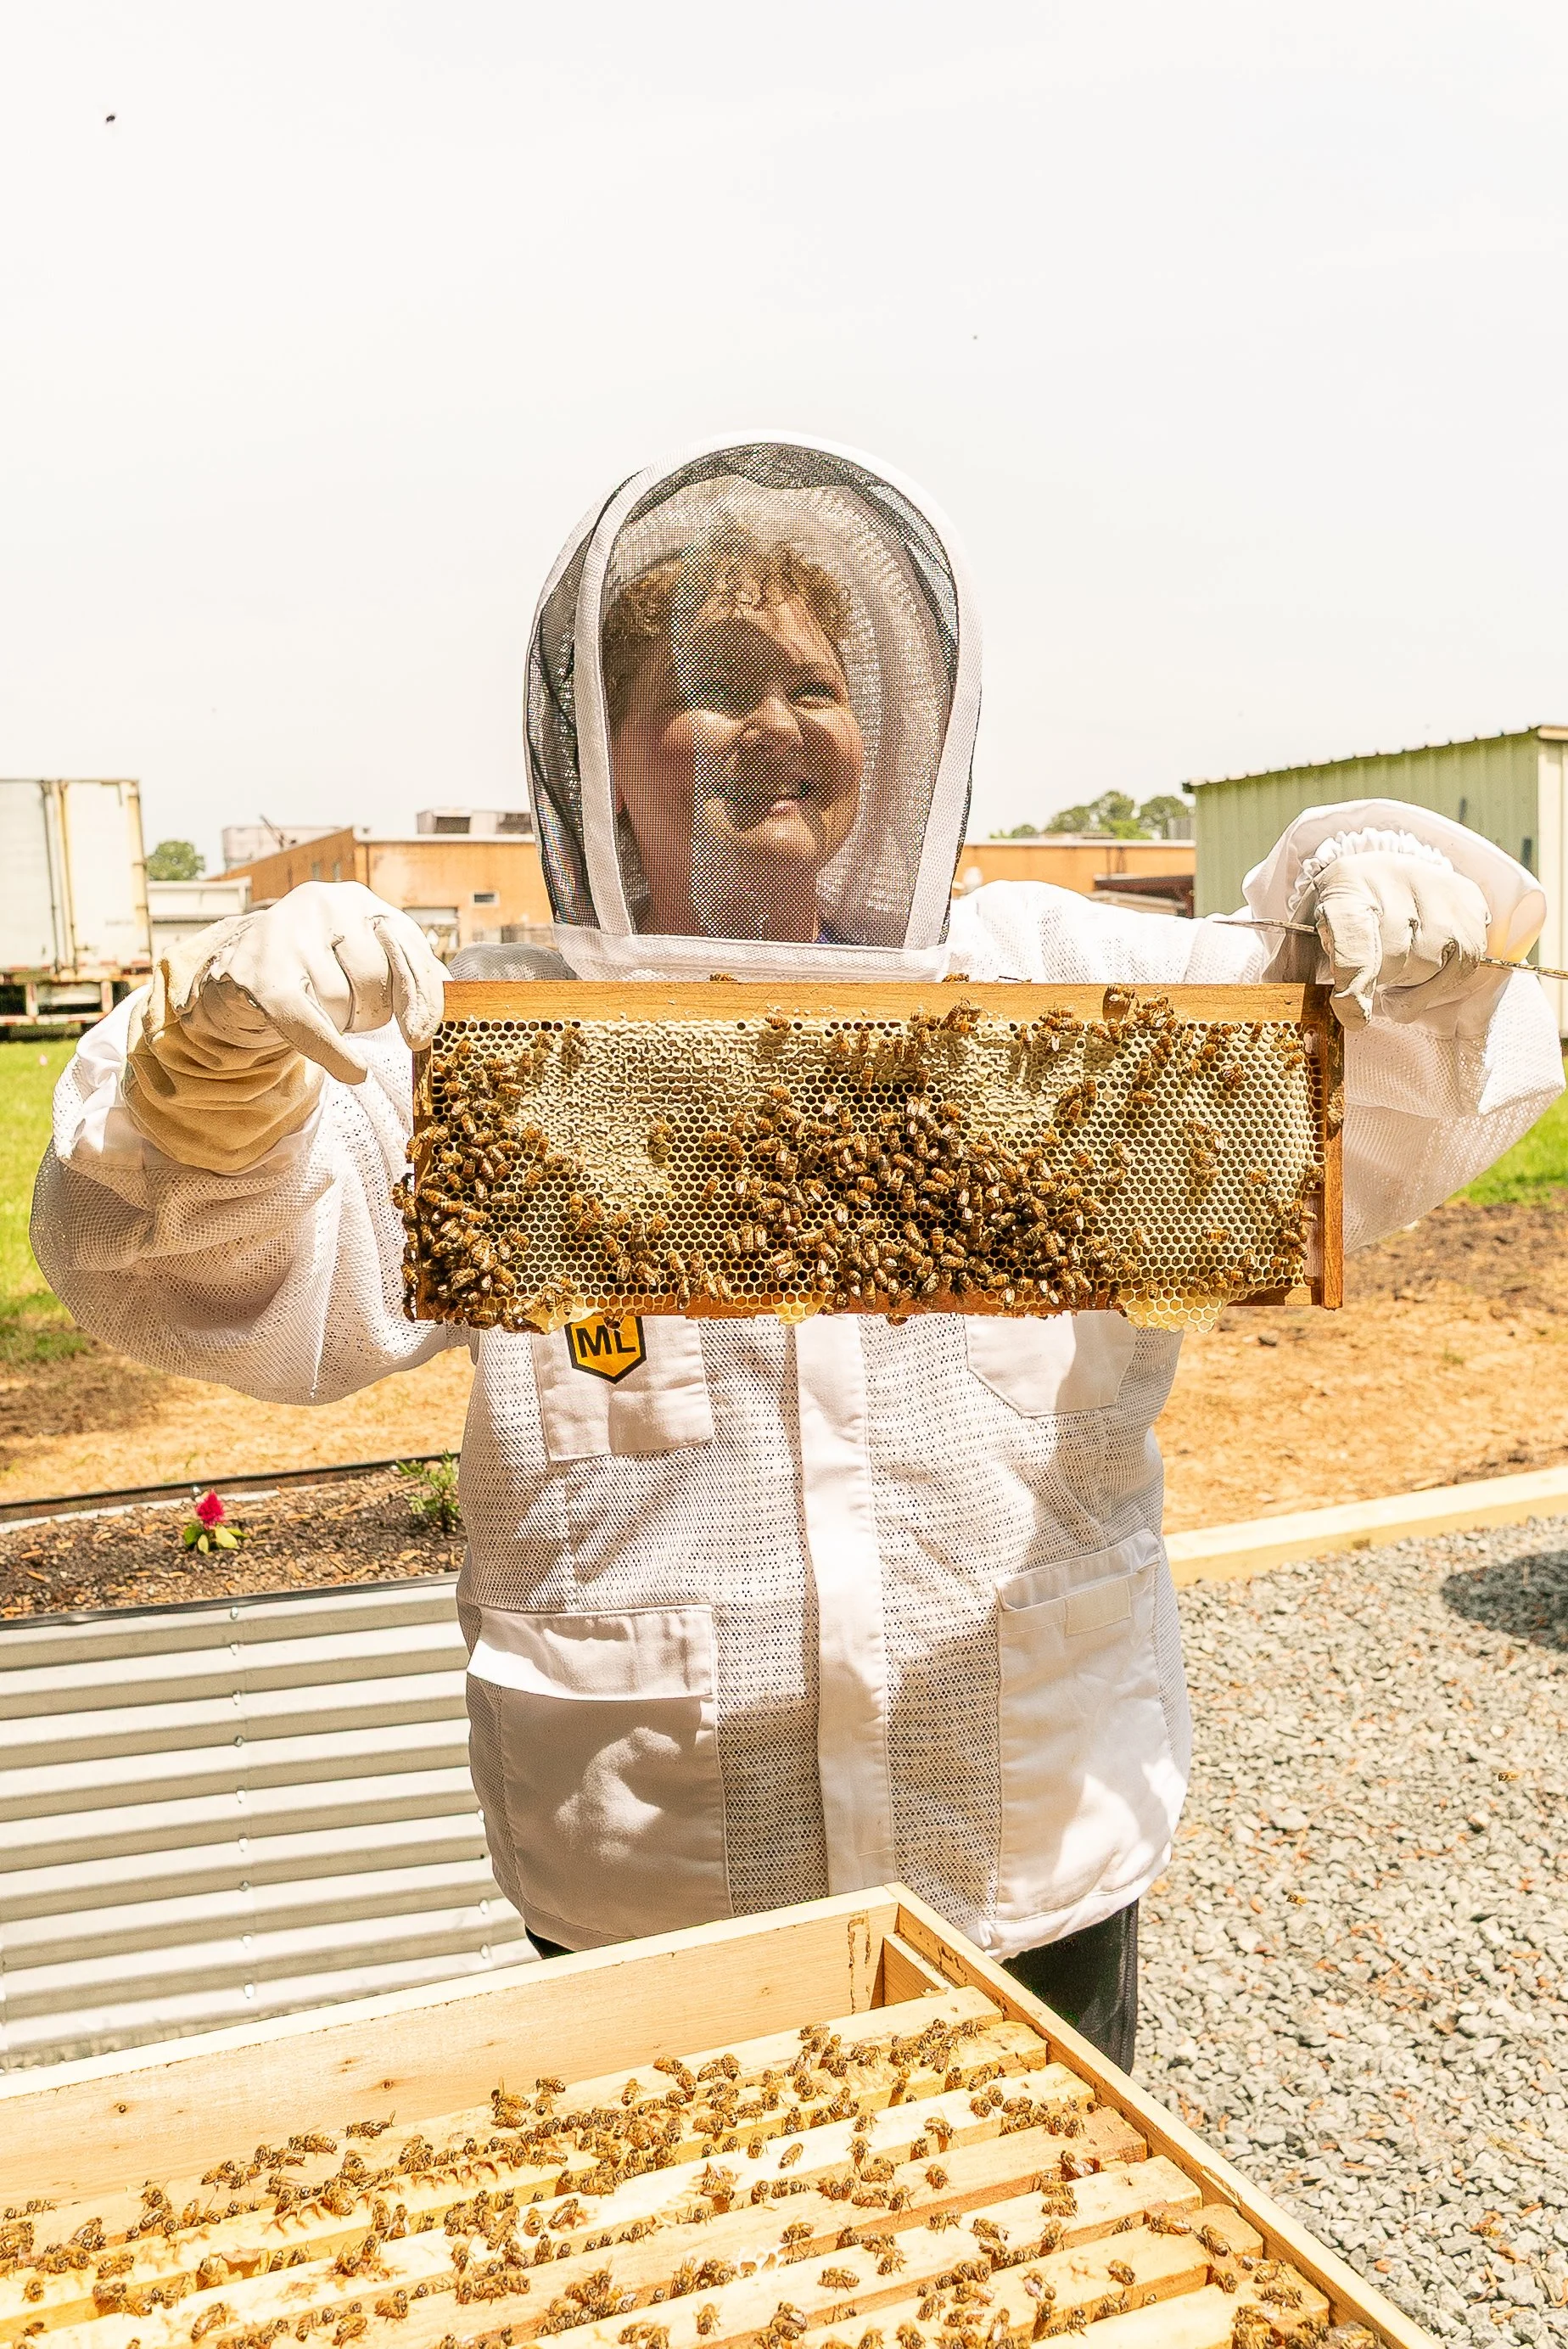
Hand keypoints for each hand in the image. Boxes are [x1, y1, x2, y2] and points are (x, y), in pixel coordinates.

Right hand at [184, 882, 445, 1080]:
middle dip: (368, 1012)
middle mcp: (324, 905)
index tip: (421, 1036)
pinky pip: (311, 1025)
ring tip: (318, 1008)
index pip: (408, 951)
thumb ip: (412, 972)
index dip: (422, 998)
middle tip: (347, 1009)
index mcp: (360, 901)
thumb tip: (459, 993)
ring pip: (340, 1005)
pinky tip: (353, 1071)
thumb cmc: (320, 968)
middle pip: (374, 982)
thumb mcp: (366, 959)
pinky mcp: (261, 973)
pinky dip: (335, 1053)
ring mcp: (289, 934)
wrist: (240, 969)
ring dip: (337, 1024)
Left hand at [1308, 850, 1490, 1027]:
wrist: (1386, 874)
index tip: (1352, 1015)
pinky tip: (1422, 970)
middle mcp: (1397, 878)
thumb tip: (1276, 1001)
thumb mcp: (1309, 932)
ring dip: (1409, 984)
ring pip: (1430, 965)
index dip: (1354, 983)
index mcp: (1347, 885)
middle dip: (1380, 983)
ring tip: (1394, 971)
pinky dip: (1438, 983)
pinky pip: (1461, 966)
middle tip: (1370, 979)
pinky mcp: (1470, 902)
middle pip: (1395, 960)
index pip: (1355, 939)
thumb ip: (1293, 968)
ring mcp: (1439, 888)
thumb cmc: (1343, 912)